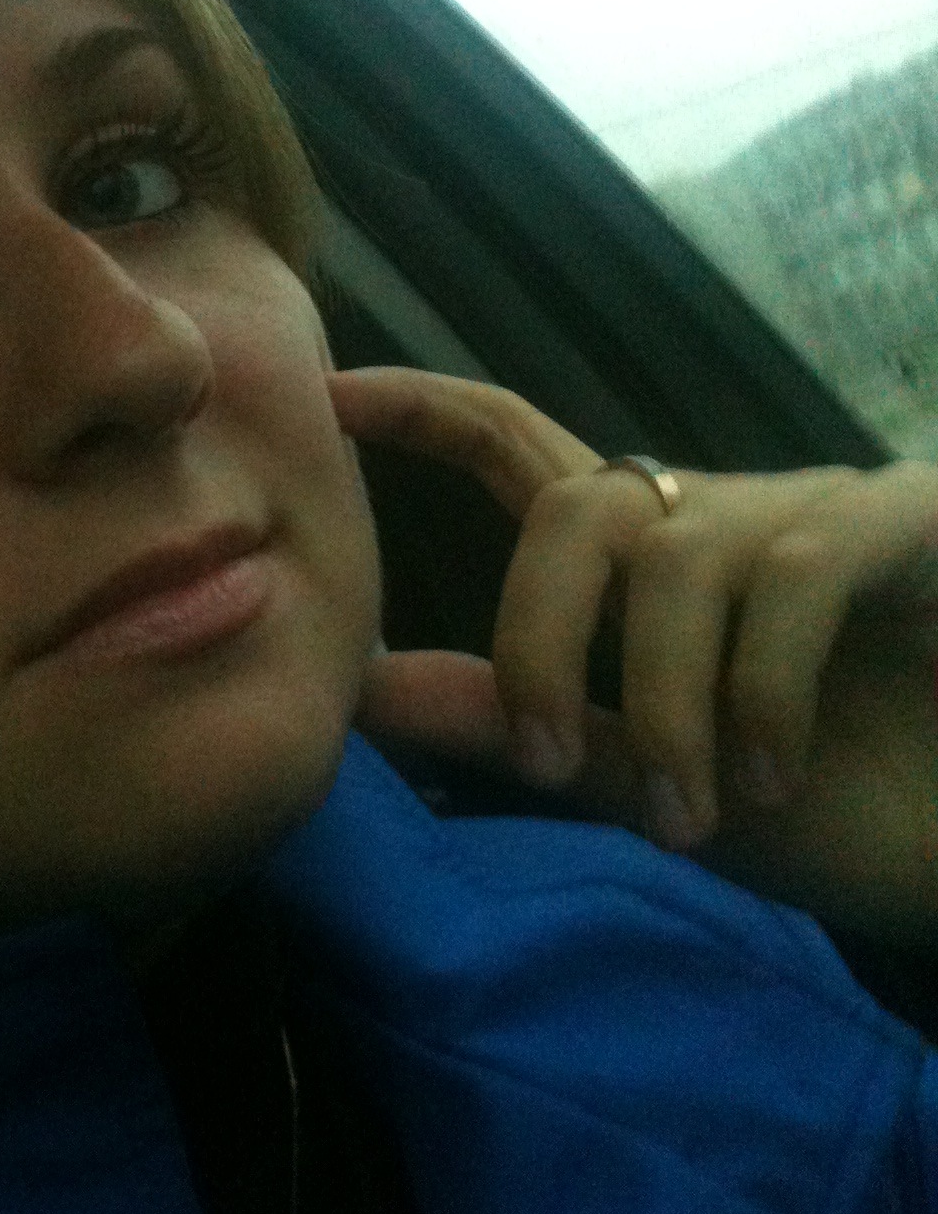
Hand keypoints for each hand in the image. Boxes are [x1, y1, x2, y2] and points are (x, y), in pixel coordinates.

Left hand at [328, 366, 937, 941]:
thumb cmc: (839, 811)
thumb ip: (525, 727)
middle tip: (545, 764)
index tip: (332, 393)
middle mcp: (721, 515)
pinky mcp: (904, 523)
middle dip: (536, 635)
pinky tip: (772, 778)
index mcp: (650, 561)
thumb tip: (363, 688)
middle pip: (575, 504)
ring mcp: (815, 510)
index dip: (428, 410)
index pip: (519, 448)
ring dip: (664, 703)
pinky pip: (793, 573)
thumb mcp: (652, 783)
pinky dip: (760, 691)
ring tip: (691, 820)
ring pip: (675, 557)